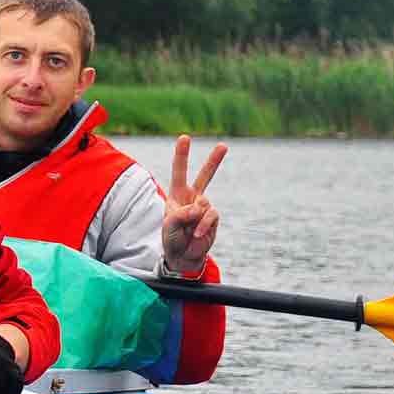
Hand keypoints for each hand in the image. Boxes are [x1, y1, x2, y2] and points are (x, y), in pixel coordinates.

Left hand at [161, 135, 225, 275]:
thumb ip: (181, 213)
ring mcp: (204, 207)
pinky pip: (210, 216)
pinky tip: (197, 235)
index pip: (179, 171)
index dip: (182, 155)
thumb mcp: (169, 224)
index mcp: (178, 194)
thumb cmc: (172, 238)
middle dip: (214, 160)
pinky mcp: (213, 218)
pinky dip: (203, 226)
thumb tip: (200, 207)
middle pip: (205, 175)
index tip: (185, 137)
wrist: (183, 256)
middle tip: (224, 145)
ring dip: (194, 219)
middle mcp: (192, 197)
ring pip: (204, 203)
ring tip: (189, 232)